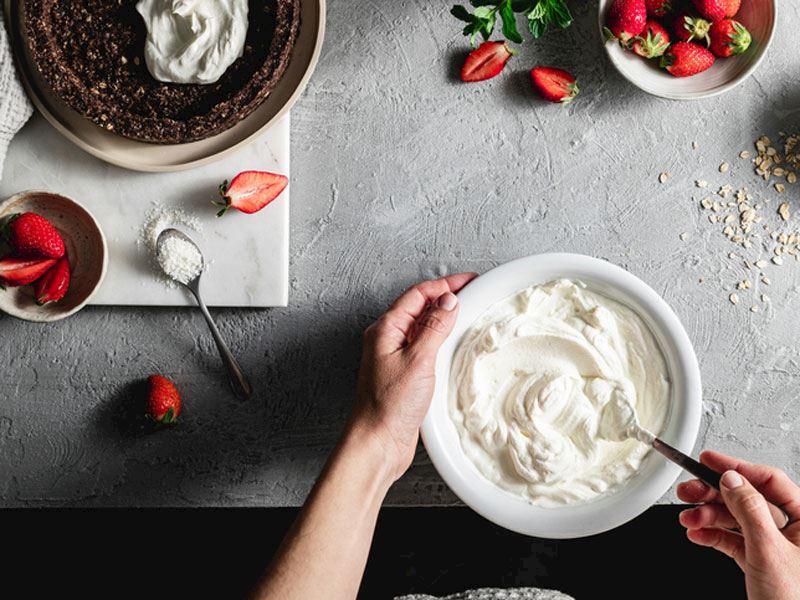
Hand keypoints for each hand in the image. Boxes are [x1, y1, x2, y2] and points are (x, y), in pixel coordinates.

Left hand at [348, 273, 477, 481]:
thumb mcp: (417, 361)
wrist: (377, 443)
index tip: (469, 280)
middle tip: (473, 292)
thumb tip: (448, 301)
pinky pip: (425, 346)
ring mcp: (395, 357)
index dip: (445, 284)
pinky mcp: (405, 374)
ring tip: (468, 312)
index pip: (418, 294)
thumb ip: (434, 328)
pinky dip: (442, 339)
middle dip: (446, 296)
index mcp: (385, 329)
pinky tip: (454, 344)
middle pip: (420, 306)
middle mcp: (388, 340)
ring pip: (423, 326)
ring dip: (445, 317)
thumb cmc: (388, 406)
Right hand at [677, 450, 799, 599]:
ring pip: (736, 519)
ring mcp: (775, 546)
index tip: (709, 460)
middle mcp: (792, 530)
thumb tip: (732, 478)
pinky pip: (733, 540)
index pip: (769, 481)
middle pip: (747, 498)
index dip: (737, 468)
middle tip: (689, 490)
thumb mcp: (768, 550)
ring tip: (688, 518)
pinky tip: (697, 534)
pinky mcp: (760, 561)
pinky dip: (712, 536)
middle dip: (714, 495)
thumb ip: (749, 510)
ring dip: (708, 517)